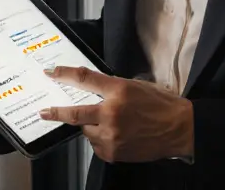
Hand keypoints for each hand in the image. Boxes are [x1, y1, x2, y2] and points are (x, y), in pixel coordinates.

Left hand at [39, 65, 193, 162]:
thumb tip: (93, 89)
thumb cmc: (161, 105)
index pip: (84, 79)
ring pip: (87, 131)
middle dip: (57, 112)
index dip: (64, 74)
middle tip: (45, 112)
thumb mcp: (136, 86)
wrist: (179, 129)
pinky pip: (97, 145)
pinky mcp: (113, 152)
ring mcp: (111, 135)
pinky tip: (116, 135)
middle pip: (75, 113)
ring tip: (110, 124)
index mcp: (118, 91)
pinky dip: (101, 140)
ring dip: (91, 127)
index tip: (51, 73)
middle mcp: (111, 112)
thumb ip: (113, 88)